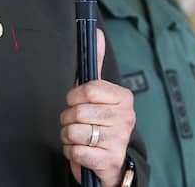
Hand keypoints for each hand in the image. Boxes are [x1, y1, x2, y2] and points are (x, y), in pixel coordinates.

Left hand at [60, 30, 135, 186]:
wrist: (112, 162)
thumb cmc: (101, 123)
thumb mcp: (100, 93)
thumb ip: (97, 63)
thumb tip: (97, 32)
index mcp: (124, 97)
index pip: (87, 90)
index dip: (73, 97)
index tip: (76, 102)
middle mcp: (126, 118)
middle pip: (77, 112)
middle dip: (68, 119)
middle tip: (77, 123)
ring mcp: (119, 140)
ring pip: (73, 132)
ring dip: (68, 136)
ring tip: (79, 138)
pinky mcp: (109, 160)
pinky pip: (76, 152)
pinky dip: (71, 152)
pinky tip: (82, 151)